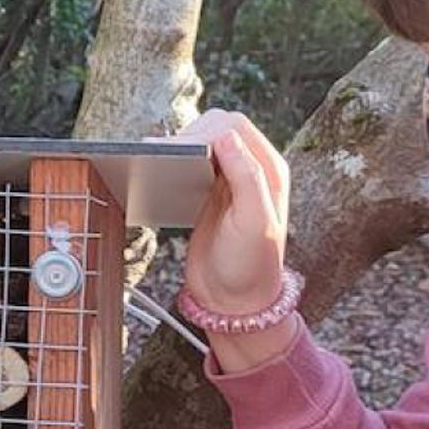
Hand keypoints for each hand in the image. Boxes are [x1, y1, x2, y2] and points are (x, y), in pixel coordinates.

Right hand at [168, 110, 298, 372]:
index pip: (233, 127)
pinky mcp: (207, 194)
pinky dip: (174, 162)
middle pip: (216, 127)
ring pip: (201, 142)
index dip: (205, 131)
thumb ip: (246, 176)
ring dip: (179, 147)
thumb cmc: (250, 267)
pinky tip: (163, 173)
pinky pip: (189, 164)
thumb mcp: (255, 222)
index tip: (181, 151)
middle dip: (189, 135)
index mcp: (268, 169)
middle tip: (166, 158)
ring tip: (160, 163)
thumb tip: (224, 136)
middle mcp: (250, 170)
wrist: (234, 302)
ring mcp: (228, 181)